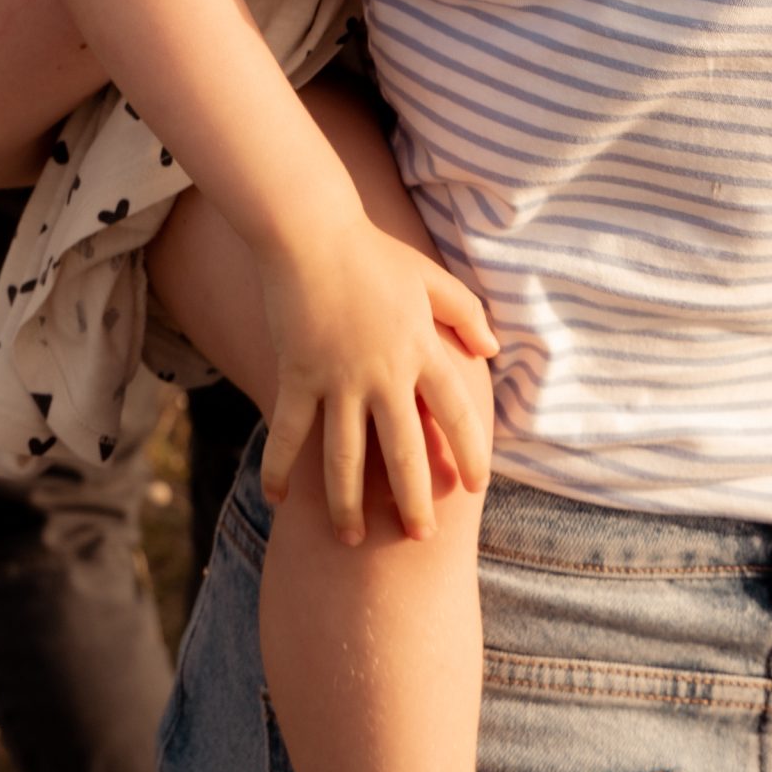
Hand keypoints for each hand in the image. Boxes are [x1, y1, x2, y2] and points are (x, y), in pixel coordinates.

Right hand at [257, 216, 496, 546]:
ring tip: (352, 540)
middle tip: (419, 538)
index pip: (456, 412)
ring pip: (345, 457)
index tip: (476, 487)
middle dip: (413, 500)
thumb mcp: (430, 277)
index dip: (470, 451)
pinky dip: (280, 468)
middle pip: (404, 451)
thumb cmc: (373, 253)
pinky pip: (289, 433)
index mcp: (422, 348)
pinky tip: (278, 500)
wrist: (311, 232)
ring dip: (348, 504)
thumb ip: (466, 313)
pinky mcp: (298, 375)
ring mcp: (338, 378)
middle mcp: (384, 372)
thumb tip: (492, 348)